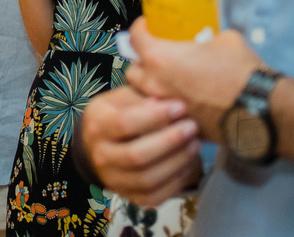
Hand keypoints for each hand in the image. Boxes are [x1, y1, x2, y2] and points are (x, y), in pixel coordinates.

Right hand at [81, 85, 202, 206]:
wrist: (100, 144)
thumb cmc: (119, 112)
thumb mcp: (124, 97)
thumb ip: (143, 96)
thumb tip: (166, 101)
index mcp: (97, 124)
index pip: (125, 123)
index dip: (156, 116)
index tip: (181, 106)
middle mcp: (100, 155)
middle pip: (136, 155)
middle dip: (170, 141)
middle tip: (192, 127)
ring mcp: (113, 180)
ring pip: (146, 179)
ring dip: (176, 162)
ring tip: (195, 144)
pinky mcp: (128, 196)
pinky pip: (154, 197)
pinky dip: (175, 182)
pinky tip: (188, 164)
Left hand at [125, 19, 259, 141]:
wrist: (260, 109)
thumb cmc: (241, 70)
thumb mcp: (224, 39)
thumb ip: (205, 37)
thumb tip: (206, 39)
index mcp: (161, 58)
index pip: (135, 37)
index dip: (141, 27)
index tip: (148, 25)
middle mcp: (156, 84)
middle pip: (133, 70)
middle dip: (141, 61)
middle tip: (156, 55)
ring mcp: (166, 108)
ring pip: (144, 95)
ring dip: (150, 85)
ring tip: (168, 79)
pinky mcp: (179, 125)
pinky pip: (162, 113)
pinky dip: (166, 105)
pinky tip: (183, 99)